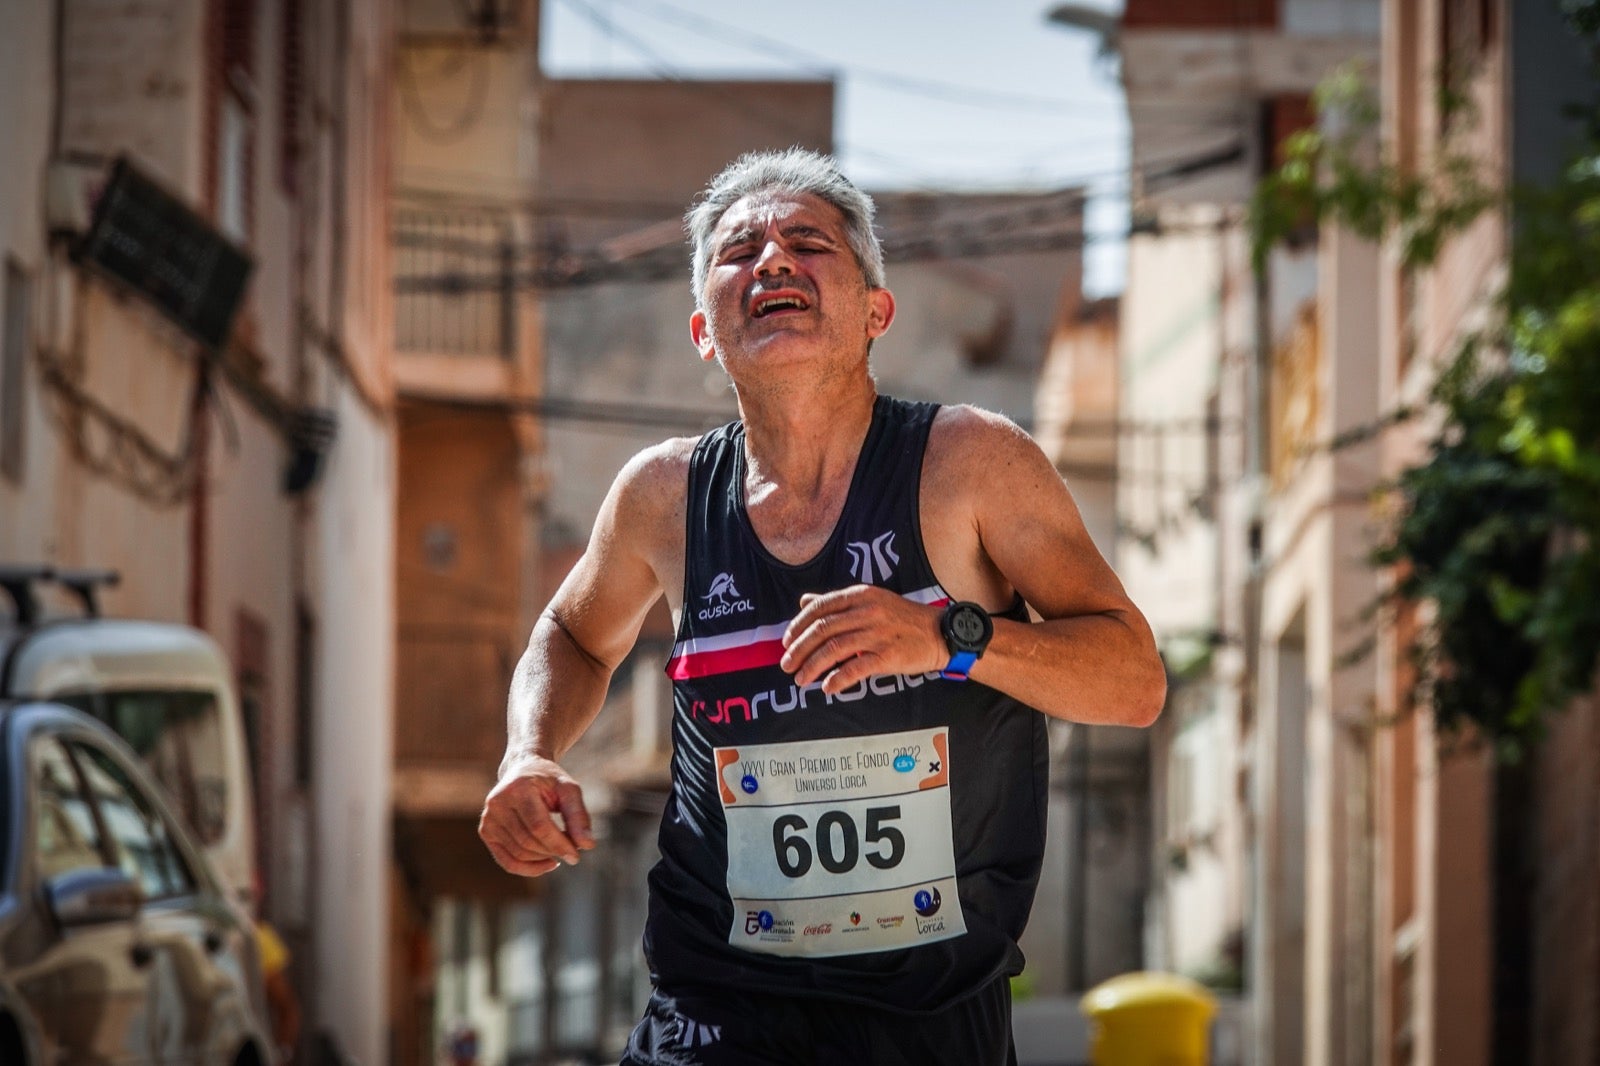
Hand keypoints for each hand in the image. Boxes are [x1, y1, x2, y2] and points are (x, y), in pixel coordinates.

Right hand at [479, 755, 594, 876]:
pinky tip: (548, 863)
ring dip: (544, 858)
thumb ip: (578, 815)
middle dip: (553, 850)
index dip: (559, 844)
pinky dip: (528, 868)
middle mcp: (497, 803)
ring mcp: (488, 818)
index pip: (539, 826)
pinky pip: (507, 861)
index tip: (576, 855)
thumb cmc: (549, 780)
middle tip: (572, 850)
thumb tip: (587, 845)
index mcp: (518, 789)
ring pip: (519, 853)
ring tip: (561, 849)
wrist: (523, 769)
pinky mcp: (486, 831)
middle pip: (528, 842)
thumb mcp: (568, 789)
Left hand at [779, 585, 945, 693]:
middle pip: (822, 629)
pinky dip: (837, 679)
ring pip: (834, 649)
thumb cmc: (902, 619)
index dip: (798, 626)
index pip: (820, 607)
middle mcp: (867, 611)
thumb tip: (804, 601)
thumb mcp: (870, 601)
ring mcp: (877, 633)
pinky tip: (827, 687)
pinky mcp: (888, 655)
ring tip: (801, 680)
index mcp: (860, 595)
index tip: (786, 642)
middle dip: (799, 649)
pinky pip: (855, 668)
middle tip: (787, 665)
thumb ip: (837, 602)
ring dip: (812, 666)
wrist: (939, 633)